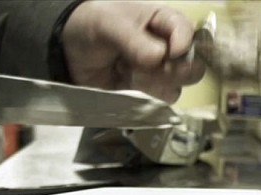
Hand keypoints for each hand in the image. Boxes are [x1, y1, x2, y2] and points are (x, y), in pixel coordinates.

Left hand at [62, 1, 205, 102]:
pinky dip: (145, 101)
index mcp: (163, 23)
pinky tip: (127, 87)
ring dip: (156, 86)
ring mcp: (156, 75)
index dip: (184, 44)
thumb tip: (158, 58)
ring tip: (131, 74)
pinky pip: (156, 105)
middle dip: (177, 71)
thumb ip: (133, 39)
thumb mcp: (109, 24)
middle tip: (157, 68)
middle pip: (193, 67)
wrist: (67, 51)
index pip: (188, 34)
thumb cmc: (92, 26)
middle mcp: (166, 51)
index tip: (170, 52)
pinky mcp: (144, 95)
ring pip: (176, 90)